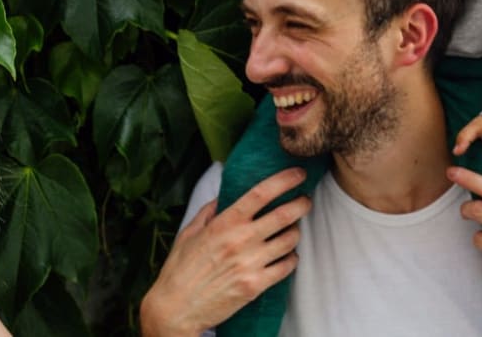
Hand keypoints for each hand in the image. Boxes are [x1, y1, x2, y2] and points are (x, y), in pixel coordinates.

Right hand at [141, 169, 312, 336]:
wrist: (176, 308)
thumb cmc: (180, 270)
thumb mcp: (189, 233)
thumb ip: (209, 212)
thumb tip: (225, 196)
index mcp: (224, 223)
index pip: (261, 194)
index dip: (284, 180)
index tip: (298, 174)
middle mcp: (241, 240)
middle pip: (284, 215)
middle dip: (302, 204)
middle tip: (305, 201)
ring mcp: (251, 263)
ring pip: (290, 240)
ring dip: (295, 232)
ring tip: (291, 230)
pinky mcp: (256, 285)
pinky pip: (287, 266)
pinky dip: (291, 258)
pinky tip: (286, 256)